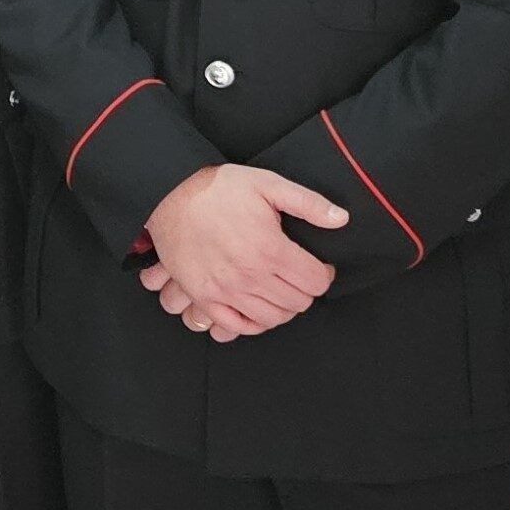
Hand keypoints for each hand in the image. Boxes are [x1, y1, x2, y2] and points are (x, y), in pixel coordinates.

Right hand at [142, 164, 346, 337]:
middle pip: (298, 303)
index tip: (317, 265)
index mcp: (270, 248)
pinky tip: (255, 307)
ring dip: (282, 308)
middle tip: (296, 275)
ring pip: (272, 318)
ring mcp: (225, 289)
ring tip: (277, 290)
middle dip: (304, 290)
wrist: (168, 194)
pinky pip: (236, 325)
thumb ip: (308, 202)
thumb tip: (341, 219)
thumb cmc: (218, 188)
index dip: (323, 273)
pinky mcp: (204, 295)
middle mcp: (249, 274)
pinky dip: (252, 323)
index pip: (316, 282)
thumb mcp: (267, 183)